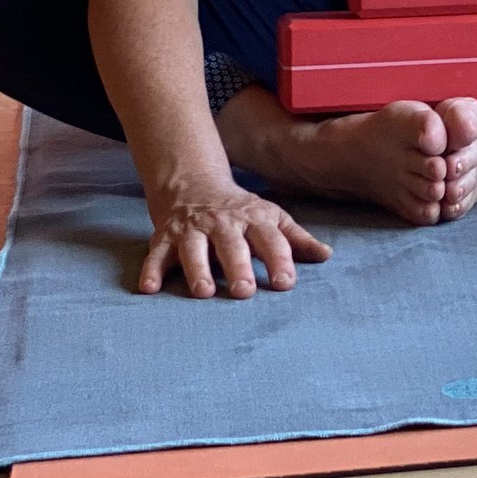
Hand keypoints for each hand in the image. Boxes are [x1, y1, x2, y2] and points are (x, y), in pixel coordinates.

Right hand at [139, 184, 331, 298]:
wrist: (194, 185)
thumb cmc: (241, 212)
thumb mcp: (272, 218)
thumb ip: (296, 239)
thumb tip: (327, 255)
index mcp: (254, 220)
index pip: (271, 241)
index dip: (280, 261)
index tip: (286, 283)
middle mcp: (223, 224)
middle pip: (232, 246)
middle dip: (239, 267)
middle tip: (245, 291)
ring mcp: (192, 230)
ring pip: (194, 250)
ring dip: (198, 270)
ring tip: (203, 292)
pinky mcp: (165, 238)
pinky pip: (156, 255)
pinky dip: (151, 270)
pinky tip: (149, 289)